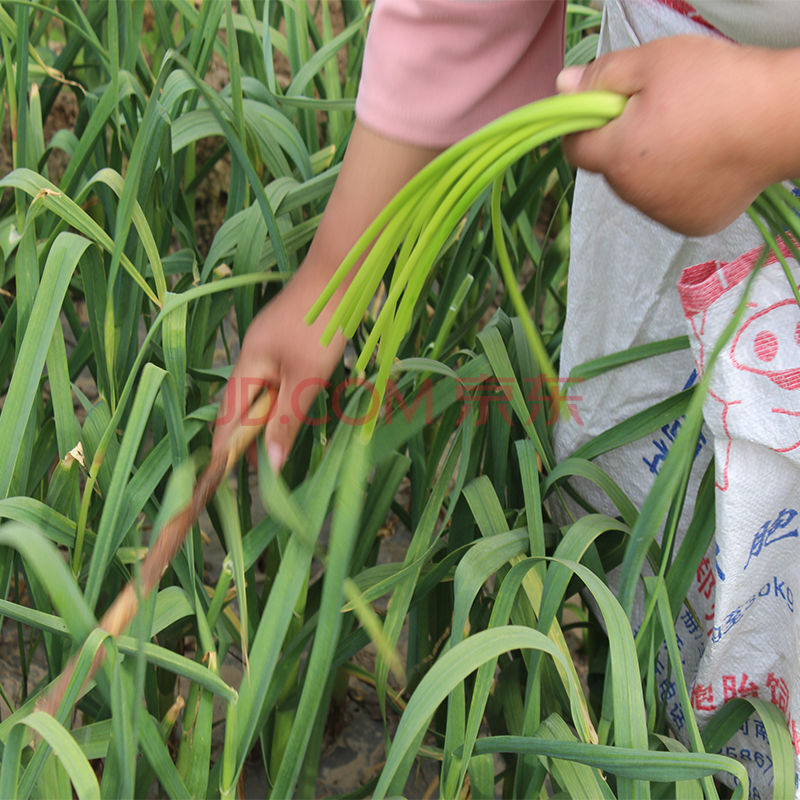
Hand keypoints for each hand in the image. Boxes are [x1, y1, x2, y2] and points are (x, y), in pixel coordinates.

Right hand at [211, 121, 439, 472]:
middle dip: (244, 436)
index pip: (228, 416)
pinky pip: (274, 376)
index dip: (226, 447)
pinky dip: (277, 398)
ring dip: (263, 419)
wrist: (339, 273)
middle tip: (252, 468)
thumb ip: (286, 420)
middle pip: (240, 404)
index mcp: (248, 364)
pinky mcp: (286, 337)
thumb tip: (268, 463)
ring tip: (267, 448)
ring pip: (259, 390)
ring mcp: (268, 343)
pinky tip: (287, 408)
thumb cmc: (320, 327)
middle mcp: (252, 353)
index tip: (224, 476)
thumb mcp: (306, 379)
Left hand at [558, 36, 799, 235]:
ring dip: (651, 165)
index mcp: (618, 157)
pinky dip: (680, 184)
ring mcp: (664, 213)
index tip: (604, 108)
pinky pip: (671, 202)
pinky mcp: (693, 223)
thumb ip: (603, 76)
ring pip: (641, 187)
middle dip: (623, 143)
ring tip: (691, 135)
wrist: (781, 120)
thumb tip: (562, 89)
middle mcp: (634, 194)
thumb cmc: (717, 84)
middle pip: (611, 167)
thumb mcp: (654, 62)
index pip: (576, 149)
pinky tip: (706, 160)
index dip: (582, 126)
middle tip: (662, 113)